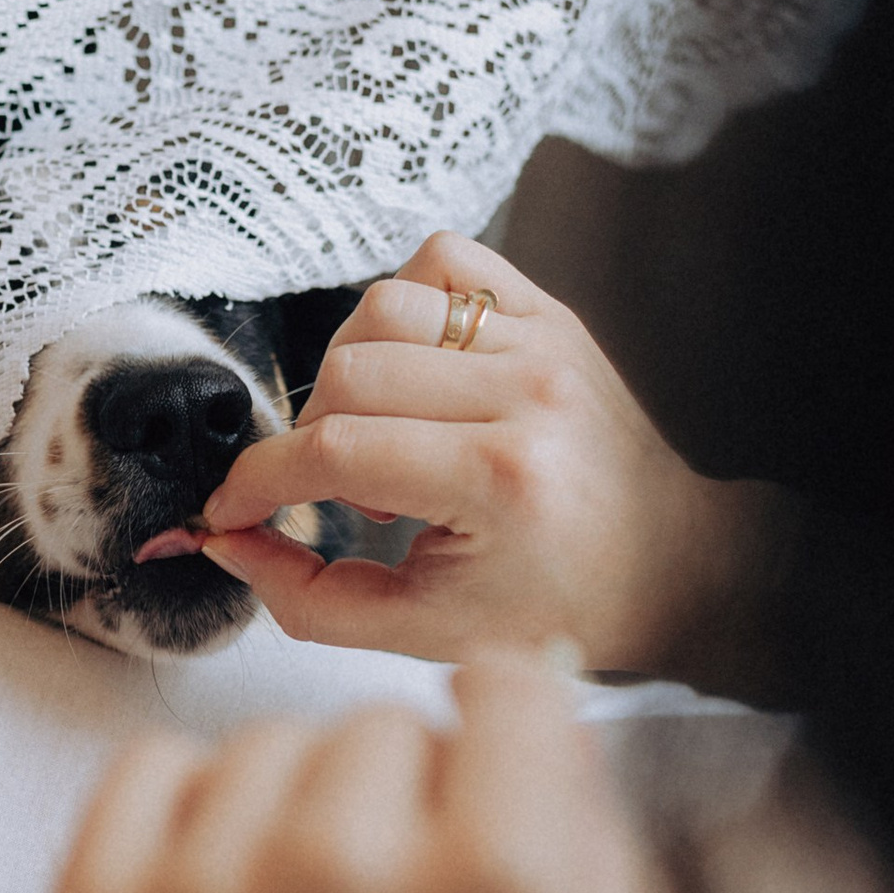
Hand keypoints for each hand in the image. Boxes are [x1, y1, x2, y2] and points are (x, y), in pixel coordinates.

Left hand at [36, 659, 652, 892]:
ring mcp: (205, 881)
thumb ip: (592, 868)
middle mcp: (354, 864)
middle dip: (406, 807)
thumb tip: (546, 705)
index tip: (497, 798)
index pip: (516, 689)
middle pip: (391, 728)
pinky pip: (158, 769)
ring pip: (274, 746)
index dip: (514, 746)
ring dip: (296, 817)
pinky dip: (191, 824)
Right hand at [197, 233, 771, 678]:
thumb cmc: (557, 604)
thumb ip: (309, 598)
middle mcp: (527, 393)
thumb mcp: (425, 631)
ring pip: (383, 306)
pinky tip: (411, 368)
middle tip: (335, 488)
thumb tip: (224, 538)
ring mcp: (543, 340)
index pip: (336, 452)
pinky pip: (443, 261)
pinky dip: (403, 304)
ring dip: (348, 370)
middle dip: (308, 437)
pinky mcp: (549, 310)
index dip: (260, 480)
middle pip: (349, 373)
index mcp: (501, 479)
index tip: (233, 506)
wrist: (669, 563)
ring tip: (378, 431)